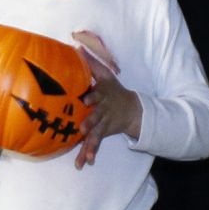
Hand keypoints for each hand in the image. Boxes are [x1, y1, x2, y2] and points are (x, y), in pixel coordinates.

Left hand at [72, 30, 140, 169]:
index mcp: (102, 95)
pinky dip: (90, 153)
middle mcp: (103, 111)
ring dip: (90, 144)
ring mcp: (103, 124)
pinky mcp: (102, 134)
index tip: (85, 99)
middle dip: (90, 123)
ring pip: (96, 135)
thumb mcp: (106, 76)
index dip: (92, 97)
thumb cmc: (113, 90)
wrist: (132, 109)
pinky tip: (84, 163)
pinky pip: (95, 144)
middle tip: (82, 129)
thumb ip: (92, 64)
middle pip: (96, 117)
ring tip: (85, 156)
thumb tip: (77, 46)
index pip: (97, 95)